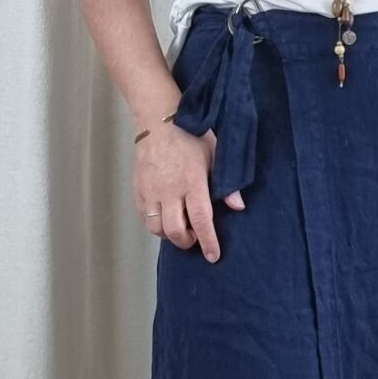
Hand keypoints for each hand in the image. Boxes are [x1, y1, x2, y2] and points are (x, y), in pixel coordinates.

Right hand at [134, 124, 244, 263]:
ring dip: (170, 234)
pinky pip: (145, 217)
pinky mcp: (139, 189)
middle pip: (175, 231)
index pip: (201, 220)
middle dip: (187, 242)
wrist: (158, 121)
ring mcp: (152, 191)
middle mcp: (170, 190)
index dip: (208, 241)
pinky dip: (155, 223)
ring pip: (157, 228)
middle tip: (195, 237)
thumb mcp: (216, 154)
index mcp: (192, 182)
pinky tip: (166, 216)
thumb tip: (238, 206)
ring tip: (180, 226)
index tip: (213, 256)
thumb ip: (227, 183)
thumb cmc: (191, 136)